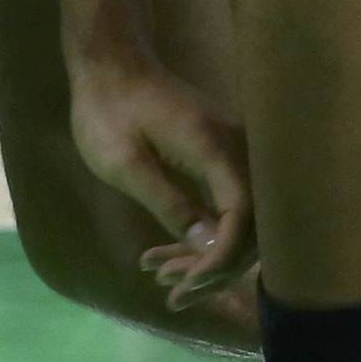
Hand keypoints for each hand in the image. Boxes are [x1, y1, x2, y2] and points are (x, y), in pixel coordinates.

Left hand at [69, 59, 252, 307]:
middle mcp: (235, 150)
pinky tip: (163, 254)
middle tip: (172, 295)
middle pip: (251, 223)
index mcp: (214, 149)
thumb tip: (207, 245)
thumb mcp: (126, 165)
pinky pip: (226, 204)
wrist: (111, 66)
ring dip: (207, 254)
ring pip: (240, 217)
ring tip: (160, 277)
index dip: (220, 258)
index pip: (243, 215)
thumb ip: (170, 203)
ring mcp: (230, 152)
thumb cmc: (109, 112)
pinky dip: (201, 234)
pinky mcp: (219, 157)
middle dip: (216, 266)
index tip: (186, 287)